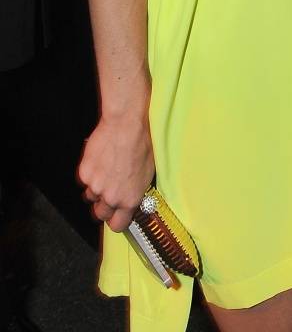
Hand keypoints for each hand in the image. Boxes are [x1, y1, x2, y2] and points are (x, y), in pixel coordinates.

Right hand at [78, 113, 154, 231]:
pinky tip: (100, 160)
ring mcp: (95, 186)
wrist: (124, 125)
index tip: (117, 215)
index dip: (116, 220)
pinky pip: (85, 180)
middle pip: (101, 214)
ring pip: (91, 196)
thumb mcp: (148, 173)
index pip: (117, 225)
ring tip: (106, 170)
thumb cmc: (141, 145)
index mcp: (129, 200)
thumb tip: (132, 201)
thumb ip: (136, 192)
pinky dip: (90, 174)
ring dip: (96, 188)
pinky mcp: (84, 174)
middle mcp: (111, 197)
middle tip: (110, 191)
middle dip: (104, 206)